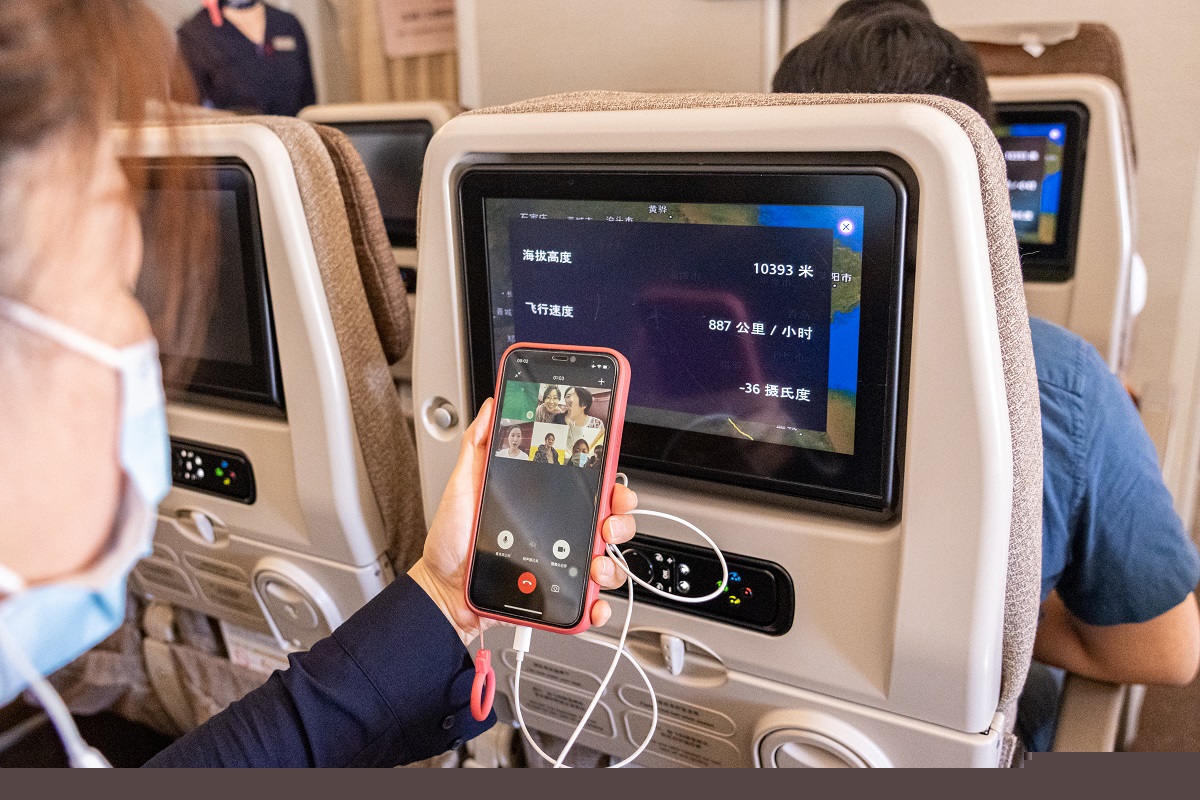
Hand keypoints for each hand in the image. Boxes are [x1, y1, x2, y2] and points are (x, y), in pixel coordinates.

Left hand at [408, 398, 637, 643]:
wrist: (441, 589)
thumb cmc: (452, 540)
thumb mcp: (462, 485)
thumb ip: (478, 445)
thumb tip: (493, 408)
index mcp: (544, 502)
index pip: (589, 487)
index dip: (610, 484)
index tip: (612, 484)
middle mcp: (558, 531)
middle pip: (609, 521)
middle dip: (620, 520)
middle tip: (605, 523)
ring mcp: (560, 564)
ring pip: (606, 560)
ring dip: (611, 562)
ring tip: (594, 564)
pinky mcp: (555, 595)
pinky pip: (586, 601)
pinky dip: (598, 604)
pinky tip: (592, 601)